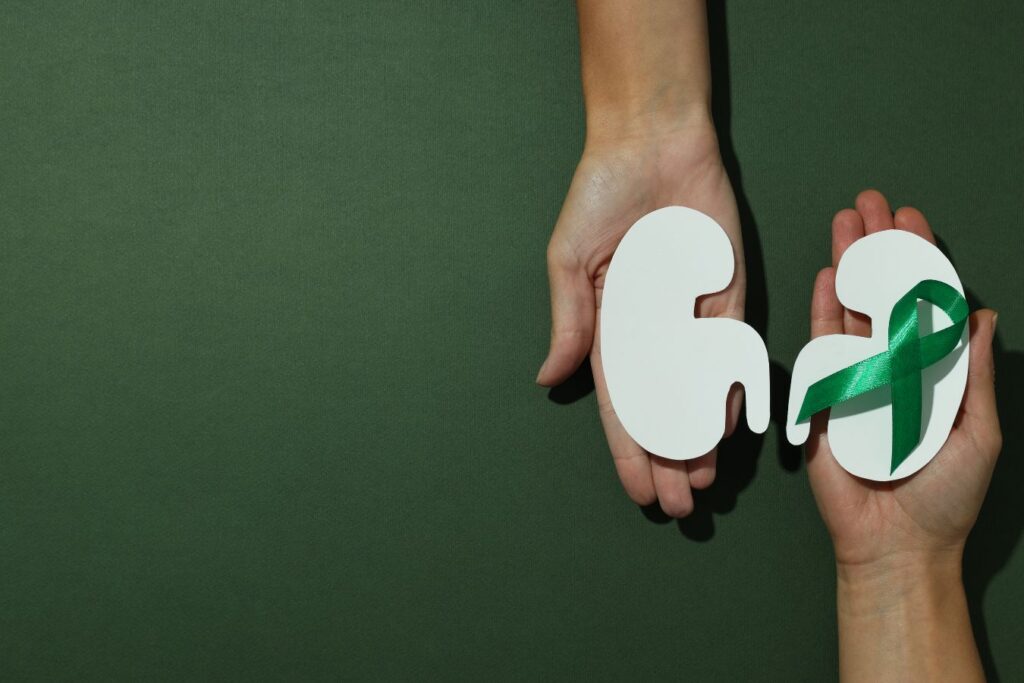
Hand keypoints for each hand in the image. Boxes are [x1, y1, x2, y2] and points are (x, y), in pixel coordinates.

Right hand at [537, 120, 745, 516]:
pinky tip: (732, 428)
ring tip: (704, 481)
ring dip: (702, 436)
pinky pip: (732, 352)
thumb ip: (569, 322)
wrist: (653, 142)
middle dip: (669, 458)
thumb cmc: (600, 196)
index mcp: (612, 326)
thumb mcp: (569, 261)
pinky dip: (734, 389)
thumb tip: (549, 380)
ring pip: (700, 391)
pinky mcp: (729, 293)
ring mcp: (693, 315)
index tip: (638, 490)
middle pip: (664, 408)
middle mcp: (655, 330)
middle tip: (680, 505)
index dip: (628, 449)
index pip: (621, 404)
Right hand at [807, 190, 997, 681]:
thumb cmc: (944, 497)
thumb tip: (985, 318)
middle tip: (871, 203)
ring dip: (849, 264)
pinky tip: (827, 275)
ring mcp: (856, 378)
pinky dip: (823, 309)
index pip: (925, 303)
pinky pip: (821, 347)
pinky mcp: (823, 397)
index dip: (920, 261)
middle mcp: (893, 365)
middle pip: (884, 294)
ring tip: (846, 222)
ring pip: (851, 309)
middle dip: (878, 246)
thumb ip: (975, 375)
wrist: (894, 543)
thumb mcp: (977, 432)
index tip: (912, 221)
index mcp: (933, 371)